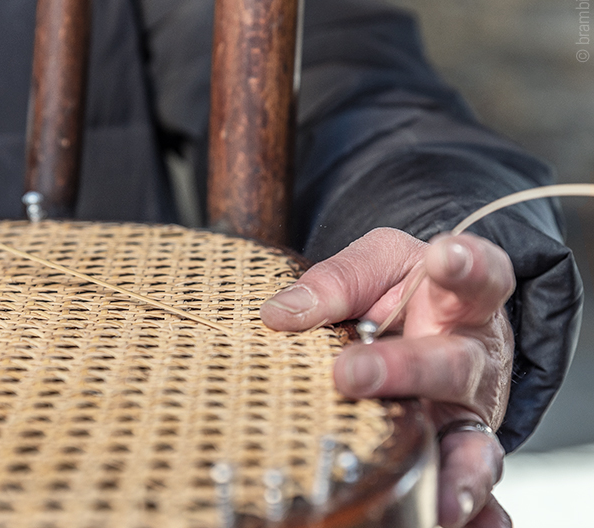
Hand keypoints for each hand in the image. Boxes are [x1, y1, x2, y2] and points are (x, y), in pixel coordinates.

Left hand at [261, 228, 514, 527]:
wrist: (425, 321)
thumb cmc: (401, 290)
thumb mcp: (373, 266)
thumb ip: (335, 280)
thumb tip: (279, 315)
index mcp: (461, 300)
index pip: (478, 276)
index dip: (464, 265)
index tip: (444, 256)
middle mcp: (472, 359)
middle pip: (452, 365)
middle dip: (404, 369)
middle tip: (350, 372)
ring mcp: (465, 413)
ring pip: (471, 443)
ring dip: (456, 470)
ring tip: (441, 495)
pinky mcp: (455, 452)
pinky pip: (467, 486)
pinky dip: (469, 510)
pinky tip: (452, 520)